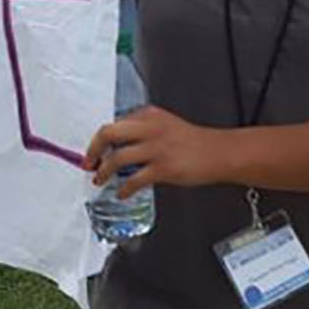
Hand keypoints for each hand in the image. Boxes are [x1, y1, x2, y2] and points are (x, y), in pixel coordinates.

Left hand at [83, 106, 229, 198]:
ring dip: (104, 171)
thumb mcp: (165, 125)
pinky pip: (134, 180)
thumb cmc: (193, 141)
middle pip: (109, 133)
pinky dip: (123, 188)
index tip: (93, 150)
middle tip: (88, 162)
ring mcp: (156, 148)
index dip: (100, 139)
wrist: (220, 153)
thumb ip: (143, 129)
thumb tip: (119, 144)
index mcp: (148, 115)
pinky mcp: (164, 168)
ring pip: (117, 158)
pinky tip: (121, 193)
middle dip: (93, 149)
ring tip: (100, 179)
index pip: (115, 123)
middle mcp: (149, 128)